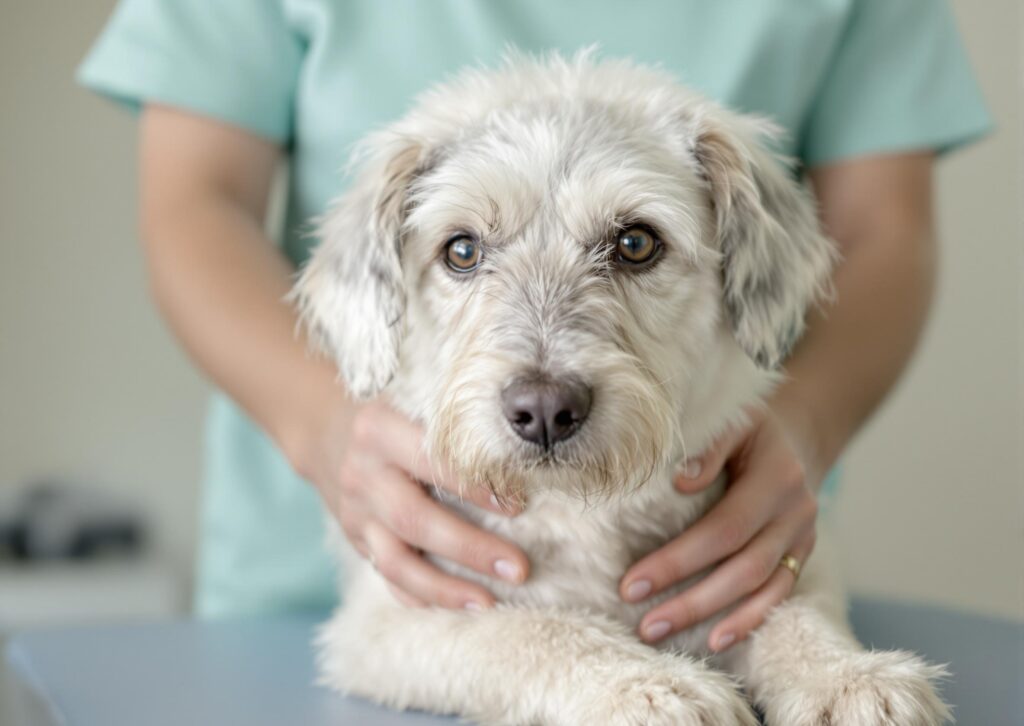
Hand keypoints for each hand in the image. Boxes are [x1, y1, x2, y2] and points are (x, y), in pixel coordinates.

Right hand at [296, 398, 529, 610]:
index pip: (431, 462)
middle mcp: (363, 474)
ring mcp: (355, 513)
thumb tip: (523, 453)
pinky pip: (386, 577)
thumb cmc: (393, 410)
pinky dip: (420, 596)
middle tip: (518, 568)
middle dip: (470, 549)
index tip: (518, 505)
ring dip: (445, 588)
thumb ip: (449, 422)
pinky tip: (456, 607)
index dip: (474, 487)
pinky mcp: (355, 540)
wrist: (325, 430)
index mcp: (379, 429)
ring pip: (396, 561)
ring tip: (488, 602)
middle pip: (416, 520)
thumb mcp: (411, 398)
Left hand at [619, 407, 819, 650]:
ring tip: (659, 631)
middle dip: (689, 597)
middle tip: (641, 619)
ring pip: (759, 587)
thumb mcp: (733, 417)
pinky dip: (749, 621)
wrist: (792, 437)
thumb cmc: (745, 427)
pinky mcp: (801, 554)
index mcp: (777, 473)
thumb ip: (710, 443)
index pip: (725, 527)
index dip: (679, 559)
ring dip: (710, 615)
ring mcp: (802, 535)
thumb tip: (681, 478)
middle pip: (742, 565)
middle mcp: (795, 509)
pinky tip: (715, 641)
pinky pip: (778, 595)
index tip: (631, 582)